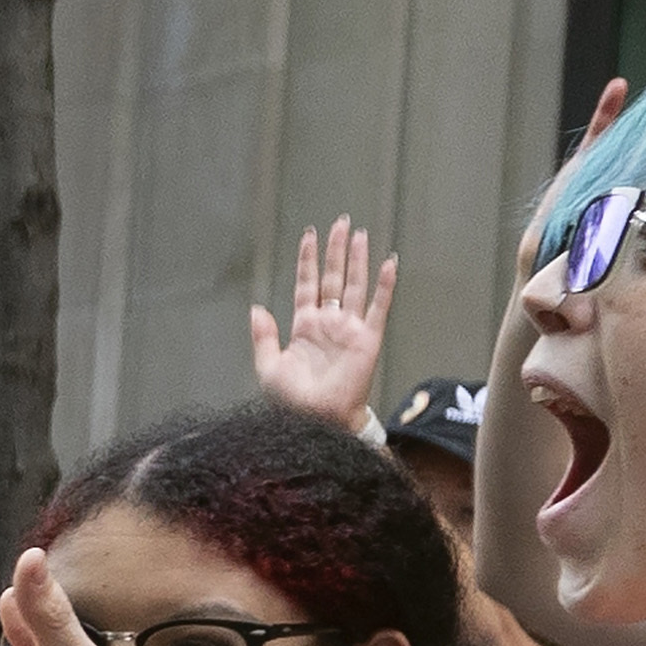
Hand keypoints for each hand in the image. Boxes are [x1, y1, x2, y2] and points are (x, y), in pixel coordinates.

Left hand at [248, 215, 397, 434]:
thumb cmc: (291, 403)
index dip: (308, 261)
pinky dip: (384, 285)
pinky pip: (378, 307)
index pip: (307, 285)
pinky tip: (389, 263)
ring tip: (360, 234)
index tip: (310, 235)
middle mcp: (328, 322)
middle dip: (336, 250)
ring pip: (355, 285)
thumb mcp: (268, 368)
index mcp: (304, 327)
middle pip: (333, 277)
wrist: (315, 423)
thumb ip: (263, 337)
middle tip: (341, 222)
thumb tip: (256, 308)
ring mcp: (349, 328)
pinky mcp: (368, 339)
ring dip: (358, 259)